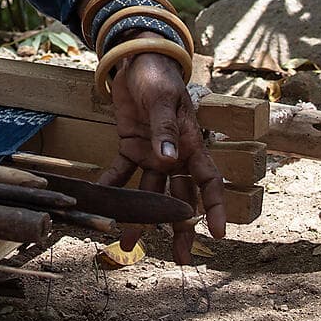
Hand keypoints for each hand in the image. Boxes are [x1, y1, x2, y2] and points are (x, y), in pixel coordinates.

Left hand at [97, 51, 226, 264]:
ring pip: (149, 193)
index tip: (220, 235)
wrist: (137, 60)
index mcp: (192, 145)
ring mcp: (152, 155)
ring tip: (127, 244)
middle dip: (181, 229)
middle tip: (182, 260)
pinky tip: (100, 203)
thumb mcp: (162, 100)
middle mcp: (175, 156)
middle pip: (181, 198)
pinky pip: (121, 172)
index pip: (210, 182)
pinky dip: (111, 187)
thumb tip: (169, 159)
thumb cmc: (159, 77)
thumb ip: (164, 129)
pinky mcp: (130, 148)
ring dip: (139, 217)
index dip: (216, 208)